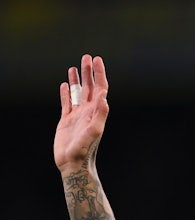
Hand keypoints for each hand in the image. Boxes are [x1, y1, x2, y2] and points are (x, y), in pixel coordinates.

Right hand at [54, 54, 108, 172]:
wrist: (73, 163)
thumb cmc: (85, 149)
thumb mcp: (95, 130)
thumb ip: (100, 114)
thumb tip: (104, 97)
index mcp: (96, 111)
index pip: (101, 88)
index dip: (100, 74)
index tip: (97, 60)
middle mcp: (89, 111)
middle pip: (90, 87)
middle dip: (89, 72)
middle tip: (87, 56)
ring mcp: (77, 115)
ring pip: (78, 93)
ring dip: (77, 79)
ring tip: (75, 66)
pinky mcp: (66, 120)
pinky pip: (67, 103)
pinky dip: (66, 93)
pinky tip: (64, 85)